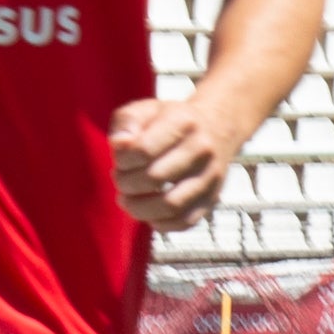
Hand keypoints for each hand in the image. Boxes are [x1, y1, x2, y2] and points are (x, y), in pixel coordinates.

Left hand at [108, 91, 242, 230]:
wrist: (215, 128)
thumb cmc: (171, 121)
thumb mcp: (145, 110)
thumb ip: (126, 123)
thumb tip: (119, 145)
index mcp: (183, 122)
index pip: (143, 150)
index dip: (122, 160)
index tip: (119, 159)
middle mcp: (202, 149)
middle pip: (154, 178)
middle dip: (126, 183)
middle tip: (120, 179)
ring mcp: (210, 176)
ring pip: (171, 205)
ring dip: (139, 208)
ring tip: (128, 199)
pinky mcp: (212, 199)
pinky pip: (184, 222)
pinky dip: (160, 223)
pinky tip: (148, 212)